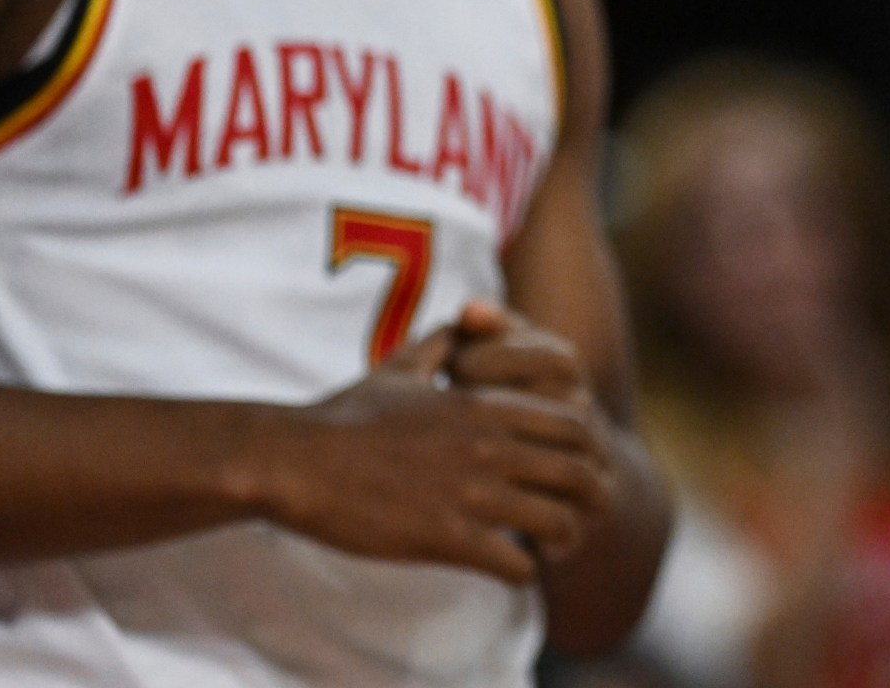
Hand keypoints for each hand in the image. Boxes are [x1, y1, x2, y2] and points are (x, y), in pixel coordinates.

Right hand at [248, 323, 615, 583]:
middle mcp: (488, 446)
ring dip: (566, 540)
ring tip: (558, 550)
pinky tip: (515, 571)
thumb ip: (440, 342)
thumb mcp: (399, 366)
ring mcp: (469, 492)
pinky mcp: (445, 536)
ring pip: (557, 521)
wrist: (296, 460)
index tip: (586, 473)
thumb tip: (460, 318)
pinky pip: (514, 562)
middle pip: (579, 474)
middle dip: (593, 499)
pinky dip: (525, 572)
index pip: (575, 426)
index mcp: (484, 406)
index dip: (592, 454)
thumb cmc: (345, 415)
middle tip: (588, 518)